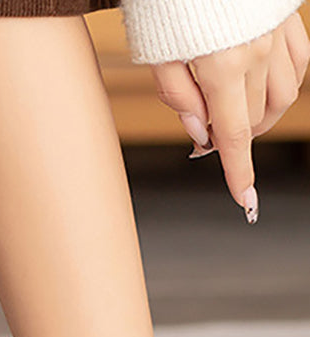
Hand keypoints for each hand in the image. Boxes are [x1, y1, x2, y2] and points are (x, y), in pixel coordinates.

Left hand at [151, 11, 309, 222]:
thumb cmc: (167, 1)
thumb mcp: (157, 56)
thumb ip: (179, 98)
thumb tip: (202, 134)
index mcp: (222, 68)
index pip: (234, 136)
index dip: (239, 172)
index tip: (245, 200)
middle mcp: (257, 53)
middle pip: (256, 118)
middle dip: (235, 137)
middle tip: (209, 133)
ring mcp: (278, 33)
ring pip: (283, 95)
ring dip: (261, 114)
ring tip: (233, 112)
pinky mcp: (288, 16)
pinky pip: (299, 62)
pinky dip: (284, 83)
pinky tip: (263, 85)